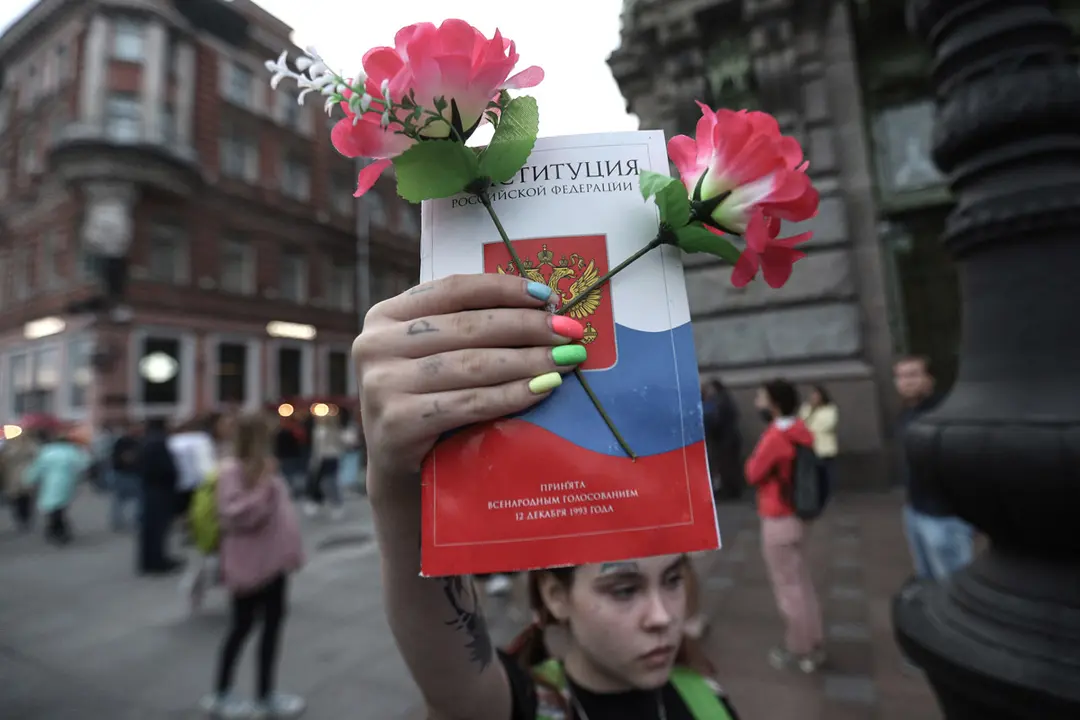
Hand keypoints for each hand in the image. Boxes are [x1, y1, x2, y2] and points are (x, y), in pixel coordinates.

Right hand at [353, 273, 587, 489]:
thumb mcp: (435, 354)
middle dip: (527, 327)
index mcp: (385, 316)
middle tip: (569, 332)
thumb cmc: (429, 401)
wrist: (401, 471)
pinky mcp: (397, 423)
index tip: (548, 297)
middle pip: (467, 326)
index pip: (454, 290)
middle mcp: (375, 345)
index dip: (505, 289)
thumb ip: (469, 327)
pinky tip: (544, 389)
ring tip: (565, 360)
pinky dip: (512, 395)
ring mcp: (382, 385)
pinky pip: (470, 403)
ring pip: (472, 364)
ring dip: (528, 361)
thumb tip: (545, 304)